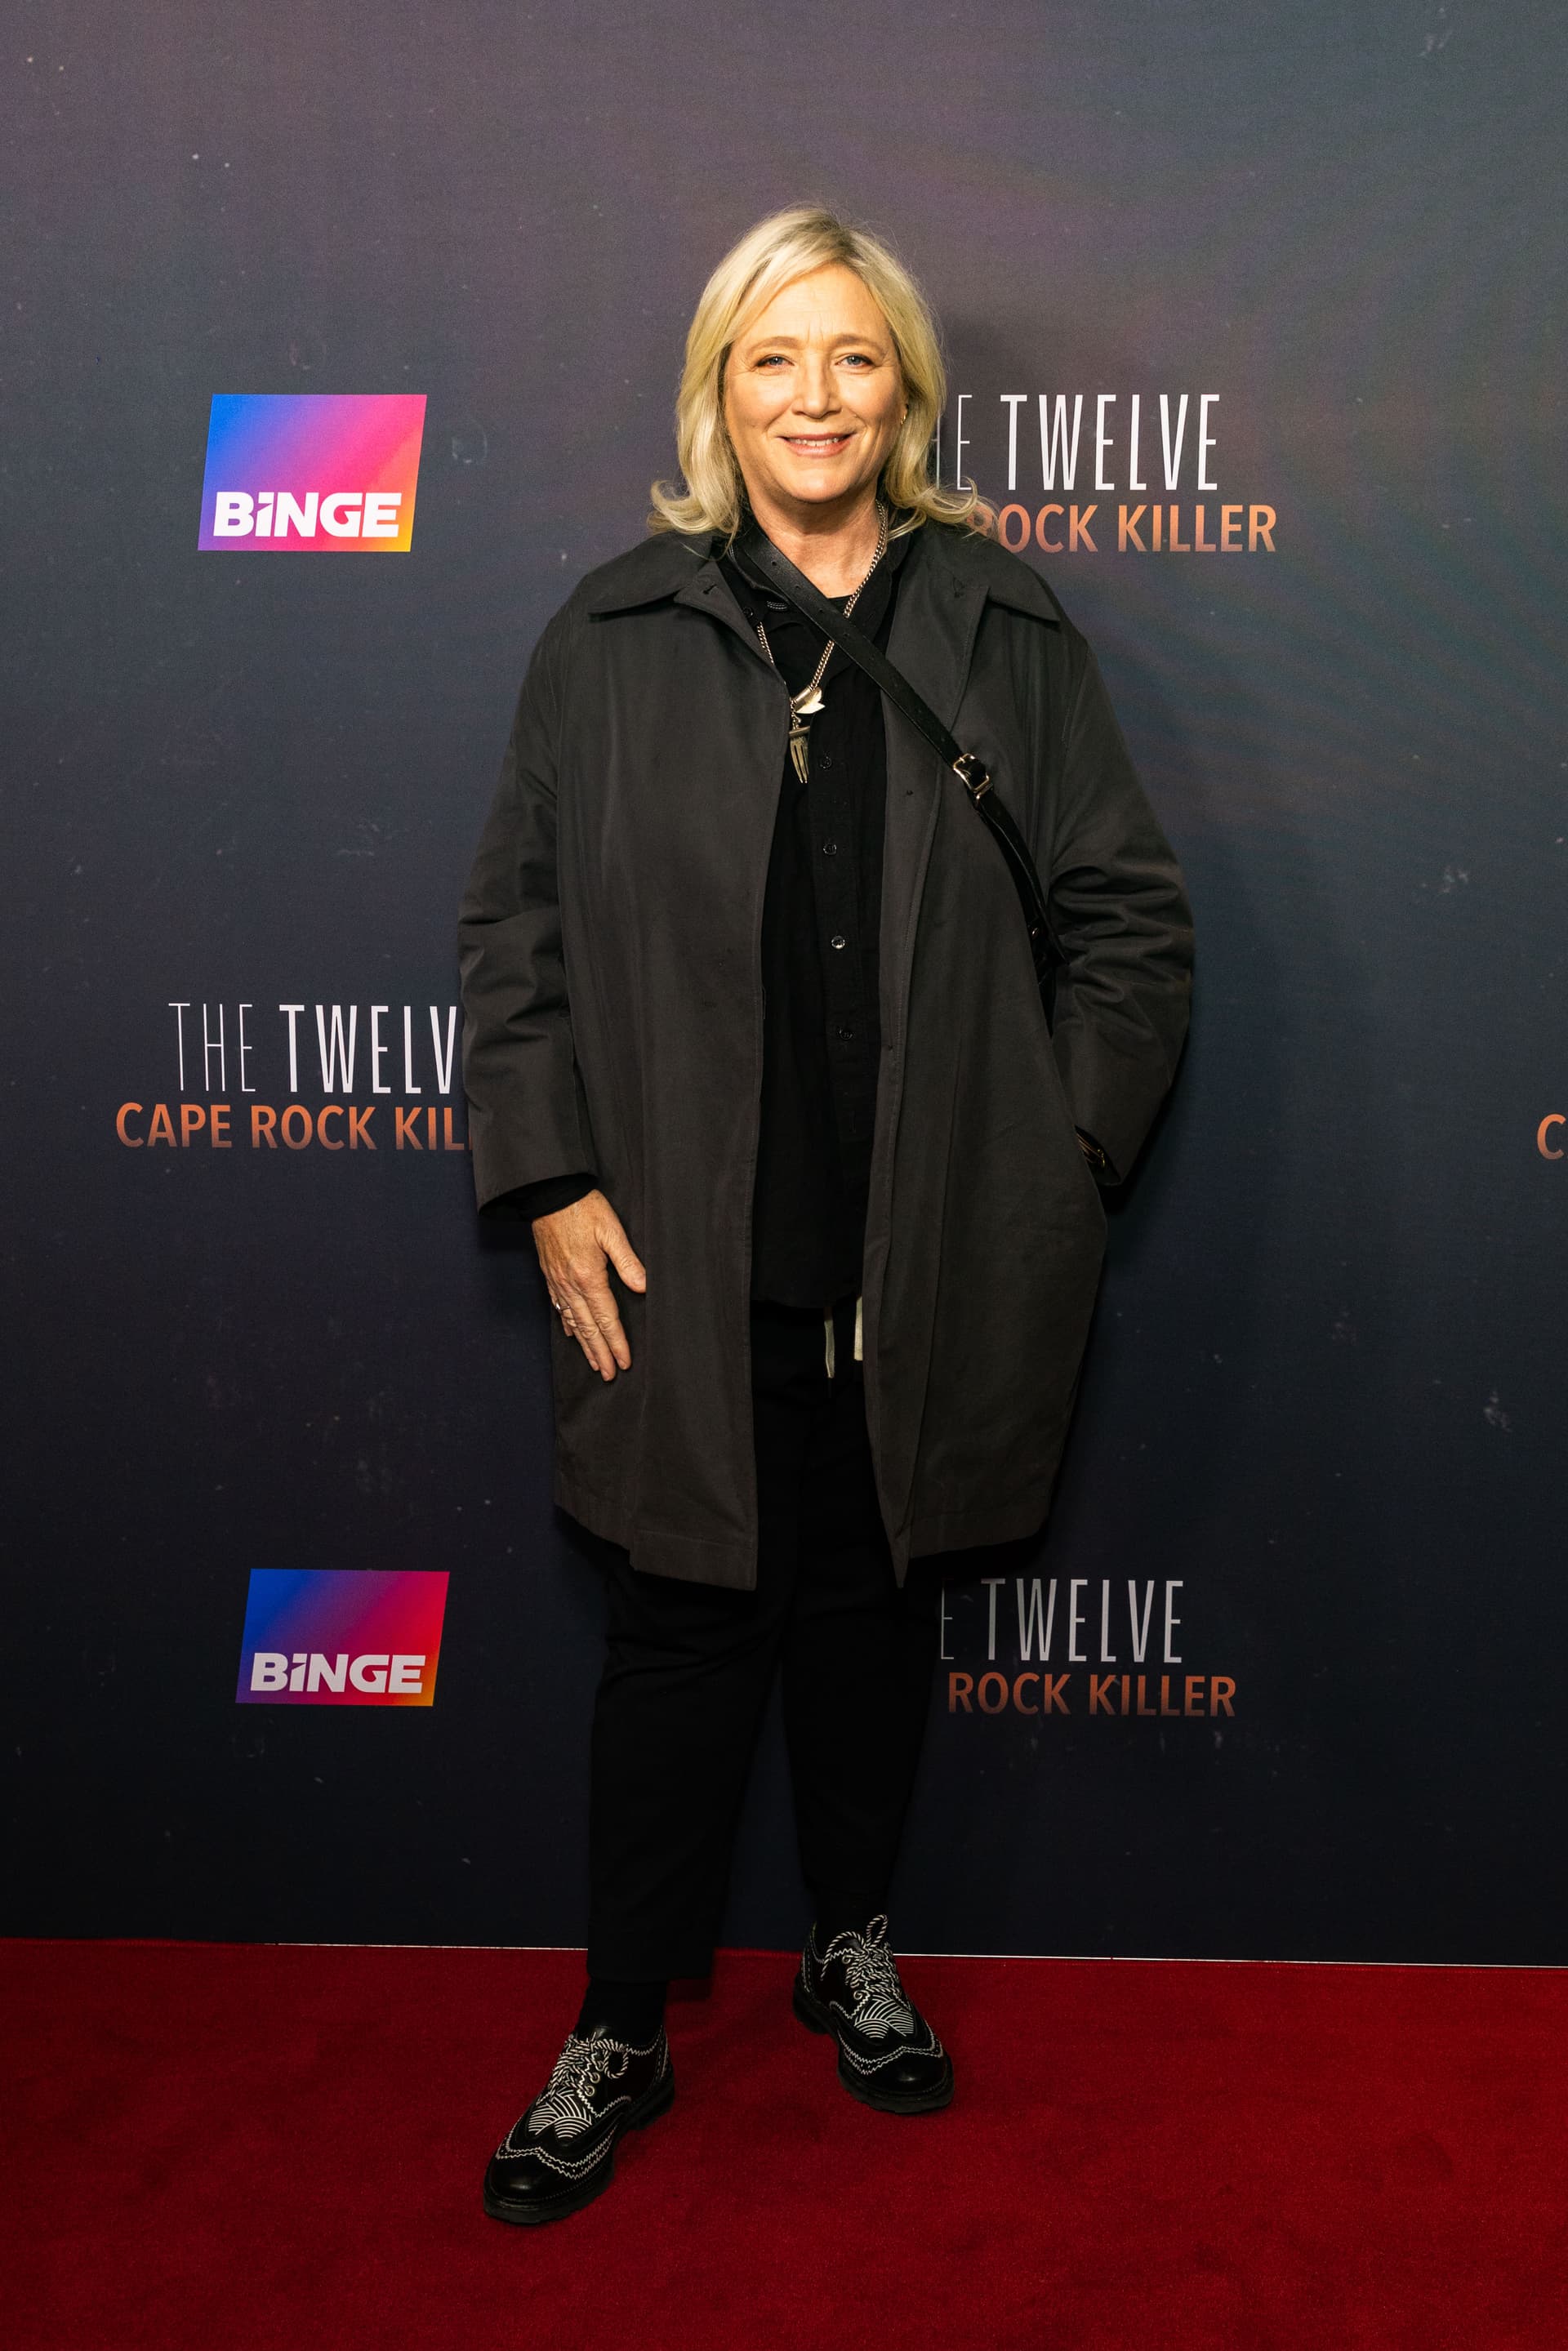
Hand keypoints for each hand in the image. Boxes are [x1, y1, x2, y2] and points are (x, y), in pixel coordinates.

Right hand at [532, 1189, 646, 1381]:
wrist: (548, 1193)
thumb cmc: (582, 1207)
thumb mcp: (612, 1230)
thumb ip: (628, 1261)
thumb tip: (644, 1287)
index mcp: (589, 1276)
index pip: (607, 1319)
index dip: (617, 1343)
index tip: (624, 1362)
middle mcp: (571, 1284)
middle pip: (589, 1327)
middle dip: (600, 1353)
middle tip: (609, 1375)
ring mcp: (558, 1281)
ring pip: (573, 1321)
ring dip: (584, 1345)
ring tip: (594, 1363)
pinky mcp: (550, 1274)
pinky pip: (559, 1306)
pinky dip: (567, 1324)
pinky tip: (572, 1334)